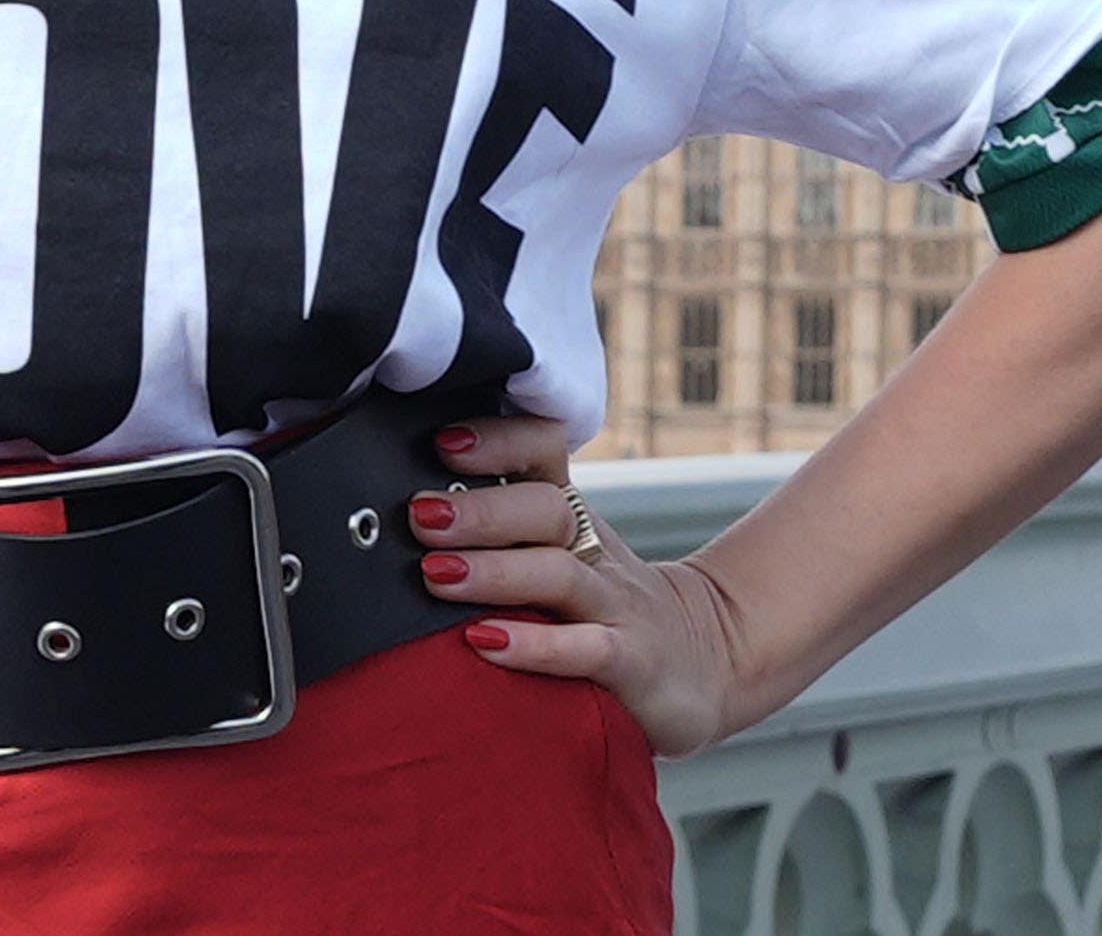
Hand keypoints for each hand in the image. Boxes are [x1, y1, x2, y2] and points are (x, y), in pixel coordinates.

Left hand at [406, 413, 748, 756]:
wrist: (706, 662)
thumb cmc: (599, 608)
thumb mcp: (553, 558)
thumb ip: (495, 534)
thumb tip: (395, 514)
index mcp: (570, 516)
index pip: (543, 450)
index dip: (498, 439)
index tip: (443, 441)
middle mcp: (593, 550)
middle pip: (543, 509)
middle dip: (479, 510)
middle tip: (418, 516)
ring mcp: (617, 605)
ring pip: (558, 574)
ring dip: (493, 572)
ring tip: (436, 574)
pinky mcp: (633, 664)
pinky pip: (586, 648)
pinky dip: (535, 646)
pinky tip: (485, 644)